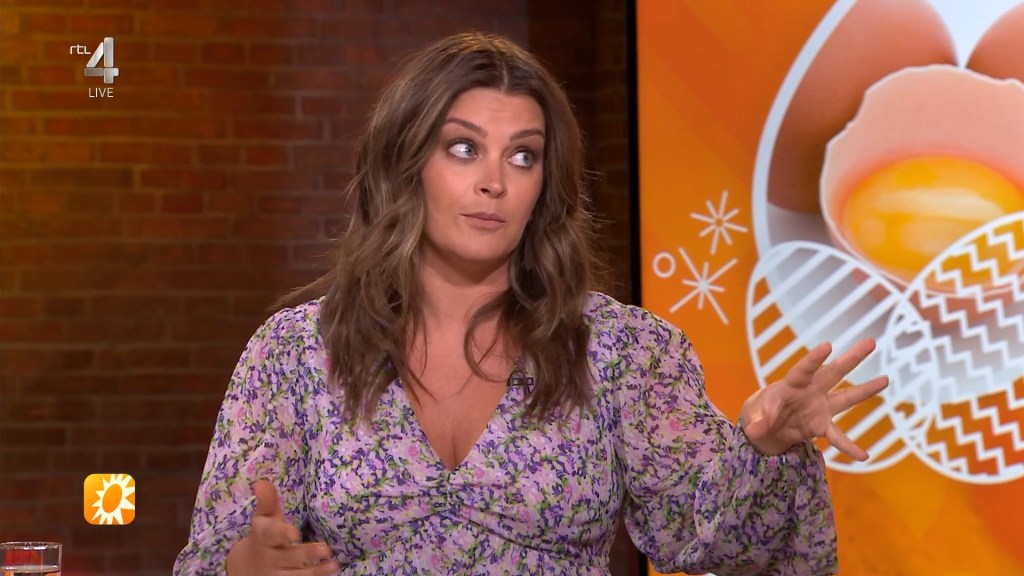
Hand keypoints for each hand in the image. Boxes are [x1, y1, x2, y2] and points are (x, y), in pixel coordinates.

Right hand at [226, 480, 337, 575]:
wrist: (246, 567)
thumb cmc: (264, 536)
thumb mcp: (264, 519)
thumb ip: (267, 501)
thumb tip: (261, 481)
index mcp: (263, 537)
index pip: (270, 534)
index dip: (281, 534)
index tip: (293, 533)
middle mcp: (269, 557)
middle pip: (288, 556)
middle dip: (306, 553)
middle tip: (325, 549)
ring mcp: (275, 574)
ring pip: (295, 574)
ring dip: (314, 571)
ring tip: (333, 565)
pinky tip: (329, 573)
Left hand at [738, 338, 887, 458]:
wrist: (764, 428)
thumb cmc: (759, 412)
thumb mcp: (753, 415)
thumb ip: (756, 421)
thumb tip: (755, 431)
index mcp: (792, 384)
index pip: (804, 369)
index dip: (814, 359)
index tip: (828, 345)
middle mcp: (811, 391)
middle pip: (834, 372)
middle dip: (852, 358)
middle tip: (871, 342)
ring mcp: (820, 407)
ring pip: (846, 397)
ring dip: (865, 390)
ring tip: (885, 380)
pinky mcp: (821, 425)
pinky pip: (838, 436)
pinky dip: (849, 446)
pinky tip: (864, 455)